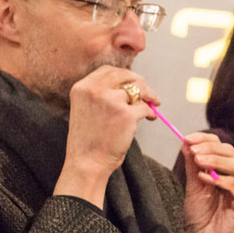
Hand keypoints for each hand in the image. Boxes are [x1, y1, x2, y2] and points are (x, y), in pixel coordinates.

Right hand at [55, 66, 159, 205]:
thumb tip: (128, 85)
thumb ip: (99, 94)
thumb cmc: (88, 139)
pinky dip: (149, 113)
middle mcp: (95, 90)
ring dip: (149, 96)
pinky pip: (144, 107)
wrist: (87, 162)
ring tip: (151, 106)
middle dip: (140, 84)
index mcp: (82, 87)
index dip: (124, 75)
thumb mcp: (84, 109)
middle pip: (126, 75)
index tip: (132, 83)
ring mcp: (111, 101)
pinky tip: (148, 119)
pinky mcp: (126, 114)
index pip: (108, 70)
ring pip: (139, 89)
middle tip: (148, 94)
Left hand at [182, 132, 233, 232]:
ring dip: (214, 160)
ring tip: (198, 160)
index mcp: (225, 169)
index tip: (187, 138)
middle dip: (210, 148)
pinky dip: (219, 179)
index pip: (221, 146)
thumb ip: (192, 166)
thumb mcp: (193, 185)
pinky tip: (203, 178)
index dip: (205, 140)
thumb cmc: (200, 213)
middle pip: (230, 152)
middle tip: (192, 148)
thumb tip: (186, 143)